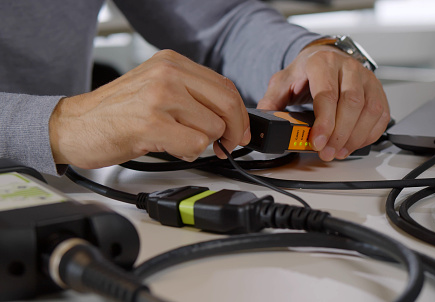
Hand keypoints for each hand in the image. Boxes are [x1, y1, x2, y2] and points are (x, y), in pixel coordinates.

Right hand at [49, 49, 249, 168]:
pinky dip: (188, 153)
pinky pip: (196, 145)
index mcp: (171, 62)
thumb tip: (229, 114)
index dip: (239, 113)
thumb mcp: (155, 88)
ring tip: (177, 140)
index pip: (225, 86)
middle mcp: (167, 74)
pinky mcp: (152, 123)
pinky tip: (169, 147)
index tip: (240, 130)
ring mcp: (159, 97)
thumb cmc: (115, 112)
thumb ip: (191, 94)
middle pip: (227, 105)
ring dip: (202, 143)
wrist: (73, 125)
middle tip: (226, 144)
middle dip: (232, 131)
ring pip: (213, 127)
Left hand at [257, 44, 389, 160]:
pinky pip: (381, 116)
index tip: (317, 142)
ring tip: (337, 151)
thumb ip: (272, 101)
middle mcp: (348, 68)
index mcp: (323, 63)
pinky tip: (353, 143)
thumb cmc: (307, 72)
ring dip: (355, 137)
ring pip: (370, 110)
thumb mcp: (283, 82)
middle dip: (339, 134)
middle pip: (351, 104)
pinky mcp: (378, 91)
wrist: (325, 58)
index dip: (324, 122)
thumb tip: (263, 120)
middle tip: (326, 152)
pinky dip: (369, 135)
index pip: (327, 94)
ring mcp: (367, 79)